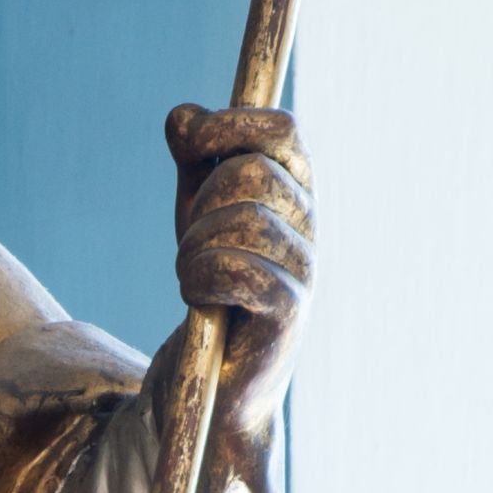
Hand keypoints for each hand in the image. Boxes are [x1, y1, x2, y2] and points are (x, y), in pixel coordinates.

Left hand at [166, 101, 313, 492]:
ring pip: (244, 221)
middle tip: (193, 243)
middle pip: (251, 174)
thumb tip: (183, 115)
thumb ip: (193, 160)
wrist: (213, 377)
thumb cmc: (211, 285)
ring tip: (191, 276)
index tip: (186, 144)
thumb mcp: (194, 211)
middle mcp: (309, 223)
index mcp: (294, 189)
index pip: (283, 128)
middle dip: (201, 204)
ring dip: (195, 248)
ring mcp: (305, 267)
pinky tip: (197, 298)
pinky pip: (239, 270)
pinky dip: (201, 279)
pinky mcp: (290, 310)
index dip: (231, 124)